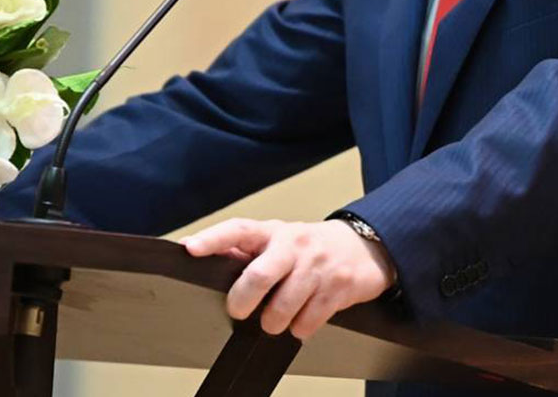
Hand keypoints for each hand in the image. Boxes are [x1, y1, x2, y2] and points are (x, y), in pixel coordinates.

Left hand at [181, 218, 396, 338]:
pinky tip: (302, 316)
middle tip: (239, 310)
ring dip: (273, 322)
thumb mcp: (278, 240)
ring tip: (276, 317)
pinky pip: (307, 322)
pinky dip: (299, 328)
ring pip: (282, 308)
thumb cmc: (311, 247)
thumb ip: (245, 248)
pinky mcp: (337, 288)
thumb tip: (204, 253)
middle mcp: (294, 245)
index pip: (238, 229)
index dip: (213, 239)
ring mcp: (317, 267)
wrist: (366, 247)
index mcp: (273, 232)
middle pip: (259, 276)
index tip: (191, 249)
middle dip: (243, 301)